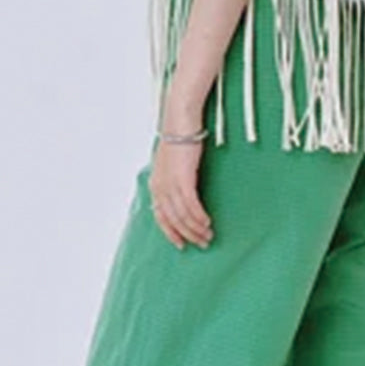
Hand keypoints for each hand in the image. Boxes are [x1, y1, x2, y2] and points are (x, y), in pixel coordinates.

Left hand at [150, 108, 214, 251]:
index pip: (160, 216)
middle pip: (172, 220)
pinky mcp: (182, 178)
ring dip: (196, 228)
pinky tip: (207, 222)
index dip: (170, 232)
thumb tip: (184, 192)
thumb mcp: (173, 163)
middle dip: (187, 234)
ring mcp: (170, 184)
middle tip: (202, 243)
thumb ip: (175, 179)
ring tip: (208, 235)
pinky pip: (191, 205)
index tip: (181, 244)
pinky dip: (199, 216)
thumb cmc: (180, 140)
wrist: (180, 122)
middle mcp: (160, 187)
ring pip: (182, 215)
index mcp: (156, 185)